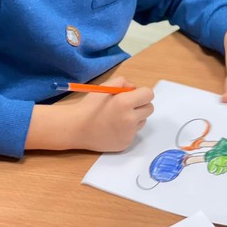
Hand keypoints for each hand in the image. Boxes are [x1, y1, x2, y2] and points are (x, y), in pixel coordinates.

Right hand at [25, 76, 153, 151]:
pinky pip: (134, 132)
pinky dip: (128, 129)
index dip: (142, 93)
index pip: (149, 94)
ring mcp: (129, 133)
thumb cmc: (89, 105)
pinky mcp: (126, 143)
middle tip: (127, 105)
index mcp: (125, 102)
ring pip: (142, 121)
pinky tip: (114, 127)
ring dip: (135, 117)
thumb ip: (123, 83)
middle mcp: (130, 119)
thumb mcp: (105, 87)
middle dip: (141, 104)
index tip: (134, 94)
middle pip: (149, 108)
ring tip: (118, 117)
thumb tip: (134, 88)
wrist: (76, 128)